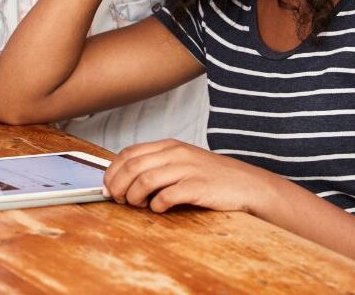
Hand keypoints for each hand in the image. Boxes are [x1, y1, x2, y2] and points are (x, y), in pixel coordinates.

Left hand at [102, 139, 276, 214]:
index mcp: (168, 145)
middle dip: (117, 185)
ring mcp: (187, 169)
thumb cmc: (211, 177)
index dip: (112, 171)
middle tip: (117, 199)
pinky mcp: (198, 187)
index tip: (107, 186)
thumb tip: (124, 181)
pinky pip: (166, 196)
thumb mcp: (182, 162)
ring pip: (144, 180)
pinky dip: (156, 205)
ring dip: (133, 196)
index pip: (128, 153)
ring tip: (137, 205)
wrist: (247, 184)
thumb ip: (156, 166)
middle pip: (132, 167)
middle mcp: (176, 153)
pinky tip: (158, 208)